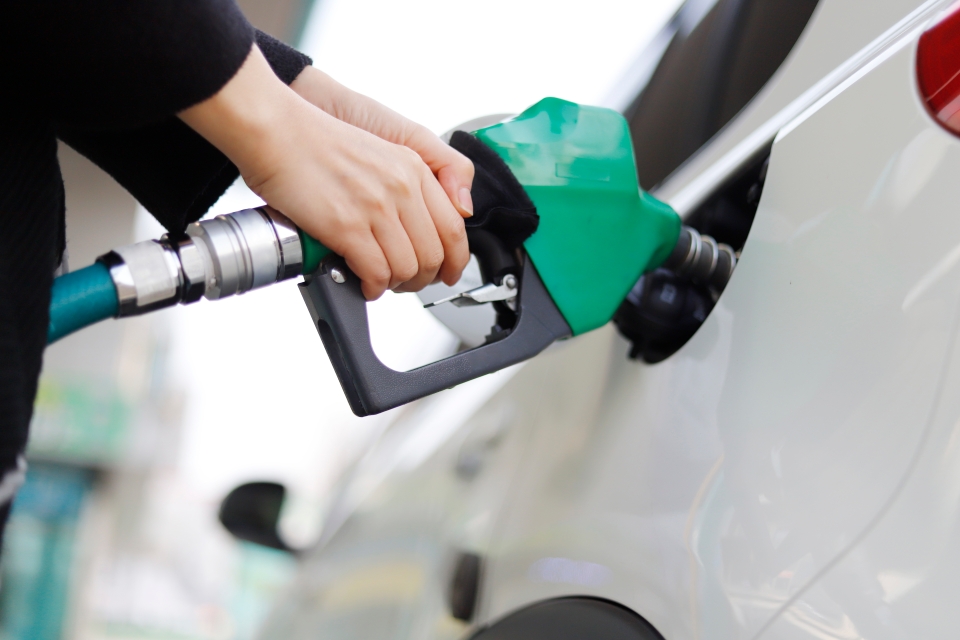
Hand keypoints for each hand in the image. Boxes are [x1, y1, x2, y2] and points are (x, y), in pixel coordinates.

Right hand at [179, 47, 468, 299]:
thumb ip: (419, 177)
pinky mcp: (348, 226)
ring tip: (380, 281)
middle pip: (434, 254)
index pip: (454, 227)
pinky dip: (373, 287)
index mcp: (414, 168)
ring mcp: (376, 208)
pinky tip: (364, 284)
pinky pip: (377, 273)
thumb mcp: (384, 147)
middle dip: (422, 278)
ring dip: (395, 284)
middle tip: (406, 282)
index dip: (454, 259)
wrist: (277, 132)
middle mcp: (402, 187)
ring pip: (408, 268)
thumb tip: (451, 212)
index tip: (447, 271)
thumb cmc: (317, 141)